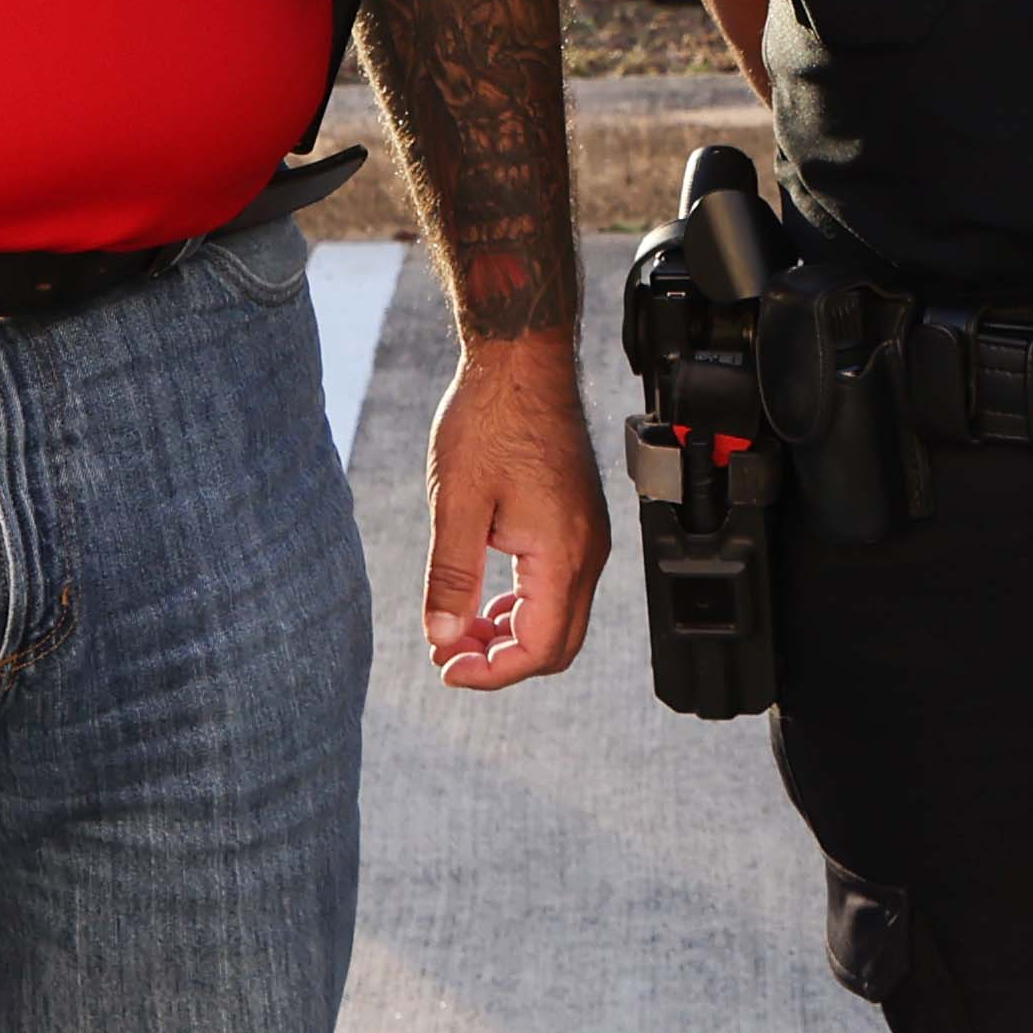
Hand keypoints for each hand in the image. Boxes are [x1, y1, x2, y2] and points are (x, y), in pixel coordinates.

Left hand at [421, 327, 607, 690]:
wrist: (520, 360)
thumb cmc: (490, 418)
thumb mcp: (456, 502)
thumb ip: (451, 576)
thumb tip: (443, 635)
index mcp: (562, 553)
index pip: (538, 648)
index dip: (490, 672)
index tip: (445, 667)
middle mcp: (587, 551)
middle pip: (558, 644)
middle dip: (503, 660)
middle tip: (449, 654)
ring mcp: (588, 536)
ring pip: (560, 618)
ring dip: (512, 634)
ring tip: (459, 626)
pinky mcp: (578, 522)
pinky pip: (560, 587)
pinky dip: (523, 605)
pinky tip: (485, 596)